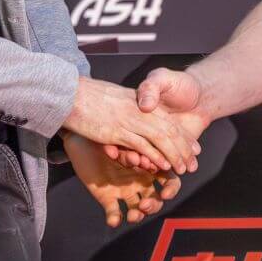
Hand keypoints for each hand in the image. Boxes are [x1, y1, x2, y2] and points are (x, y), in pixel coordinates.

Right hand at [64, 77, 200, 174]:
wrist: (68, 91)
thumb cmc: (87, 95)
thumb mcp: (114, 97)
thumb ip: (129, 105)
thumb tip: (138, 114)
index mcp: (139, 101)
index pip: (168, 120)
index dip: (183, 135)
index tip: (193, 148)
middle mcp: (138, 110)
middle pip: (169, 130)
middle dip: (184, 148)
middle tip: (193, 163)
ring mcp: (129, 120)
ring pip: (161, 138)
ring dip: (174, 155)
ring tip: (183, 169)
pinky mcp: (117, 130)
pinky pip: (142, 144)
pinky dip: (155, 155)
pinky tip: (163, 165)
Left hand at [64, 131, 179, 226]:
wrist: (82, 137)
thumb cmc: (108, 132)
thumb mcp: (126, 137)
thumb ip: (137, 147)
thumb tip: (145, 160)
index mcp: (151, 166)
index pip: (170, 181)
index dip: (170, 189)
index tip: (164, 193)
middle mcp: (141, 181)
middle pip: (156, 200)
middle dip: (153, 206)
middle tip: (144, 205)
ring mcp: (125, 191)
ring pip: (138, 210)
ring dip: (138, 215)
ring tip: (132, 215)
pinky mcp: (108, 197)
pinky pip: (114, 212)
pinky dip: (115, 219)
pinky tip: (114, 220)